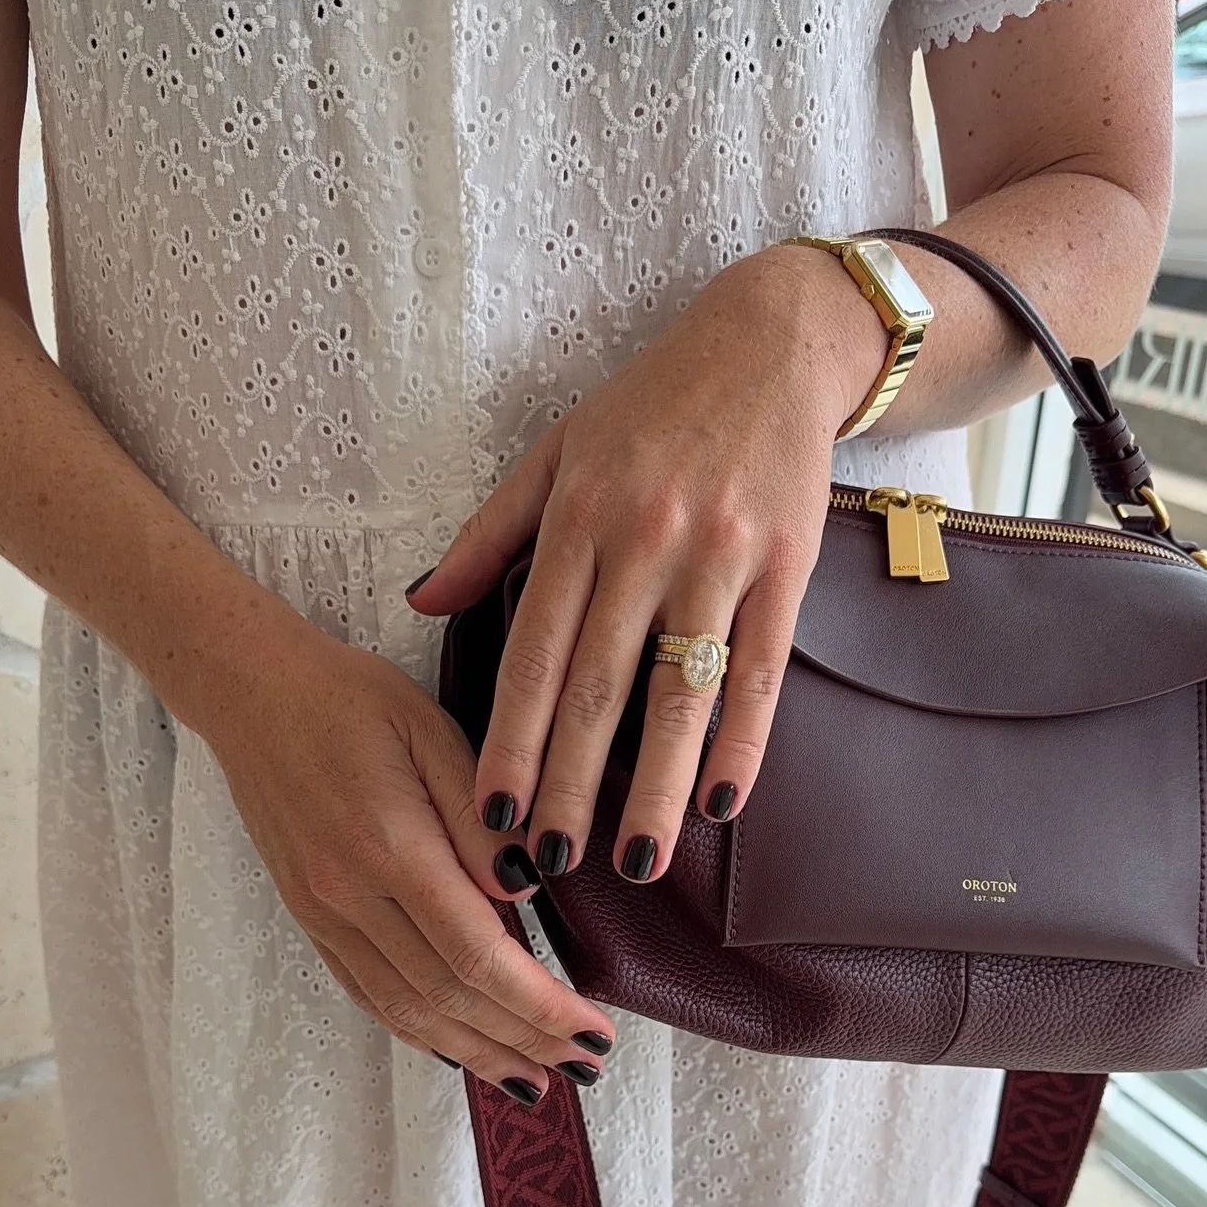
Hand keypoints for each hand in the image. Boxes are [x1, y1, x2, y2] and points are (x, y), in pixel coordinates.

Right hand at [195, 612, 617, 1098]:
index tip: (594, 1032)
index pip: (478, 955)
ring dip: (477, 1053)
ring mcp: (324, 913)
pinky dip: (420, 1033)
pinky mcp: (311, 917)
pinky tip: (461, 1051)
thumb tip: (526, 895)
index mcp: (390, 845)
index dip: (541, 1007)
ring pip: (407, 1011)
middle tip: (587, 1067)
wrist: (251, 691)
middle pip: (449, 997)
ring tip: (536, 1078)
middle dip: (524, 1040)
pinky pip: (369, 995)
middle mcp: (351, 894)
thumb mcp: (432, 731)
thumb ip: (480, 818)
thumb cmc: (352, 699)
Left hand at [407, 244, 883, 879]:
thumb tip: (419, 602)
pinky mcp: (787, 565)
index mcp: (577, 518)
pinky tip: (725, 804)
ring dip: (659, 787)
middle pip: (600, 687)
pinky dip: (745, 741)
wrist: (770, 343)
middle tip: (550, 863)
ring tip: (637, 862)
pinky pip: (762, 669)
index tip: (492, 813)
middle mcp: (645, 539)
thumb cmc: (650, 406)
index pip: (533, 652)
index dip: (511, 738)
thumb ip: (488, 535)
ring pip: (682, 690)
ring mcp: (720, 556)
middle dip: (571, 783)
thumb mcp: (553, 451)